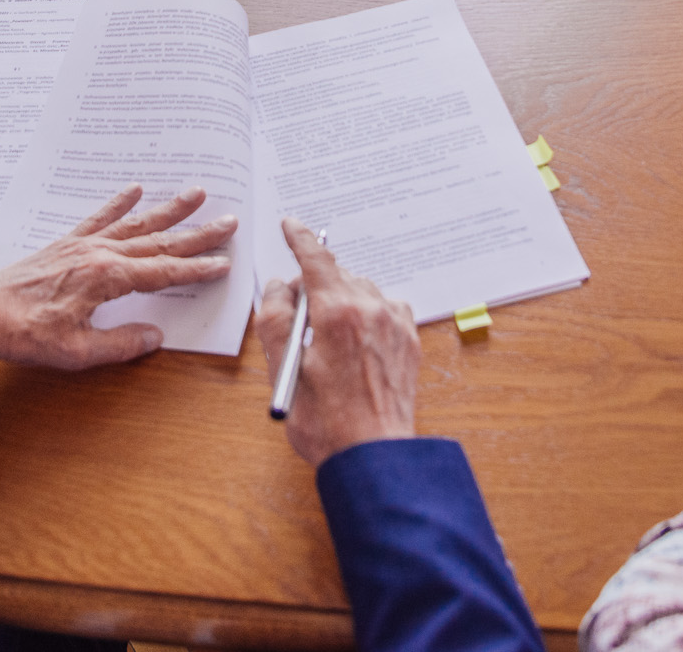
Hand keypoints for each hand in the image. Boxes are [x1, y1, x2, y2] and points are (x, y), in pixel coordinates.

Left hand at [0, 185, 236, 368]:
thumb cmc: (24, 334)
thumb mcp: (76, 351)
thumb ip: (119, 344)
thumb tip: (153, 336)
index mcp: (106, 279)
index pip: (163, 272)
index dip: (196, 269)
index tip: (223, 263)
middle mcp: (98, 254)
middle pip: (158, 243)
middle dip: (196, 234)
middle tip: (228, 221)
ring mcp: (82, 246)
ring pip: (135, 224)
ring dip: (167, 210)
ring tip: (195, 193)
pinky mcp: (66, 244)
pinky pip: (99, 218)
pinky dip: (118, 203)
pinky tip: (134, 189)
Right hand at [257, 219, 418, 466]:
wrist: (374, 456)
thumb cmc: (327, 422)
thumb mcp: (283, 368)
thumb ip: (275, 319)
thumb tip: (279, 289)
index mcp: (338, 313)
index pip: (316, 259)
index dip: (300, 239)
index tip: (291, 226)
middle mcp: (371, 310)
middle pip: (337, 276)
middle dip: (315, 287)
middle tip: (296, 318)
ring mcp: (394, 325)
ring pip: (361, 291)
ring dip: (341, 301)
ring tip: (324, 342)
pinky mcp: (408, 341)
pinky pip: (384, 309)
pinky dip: (366, 316)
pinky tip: (354, 346)